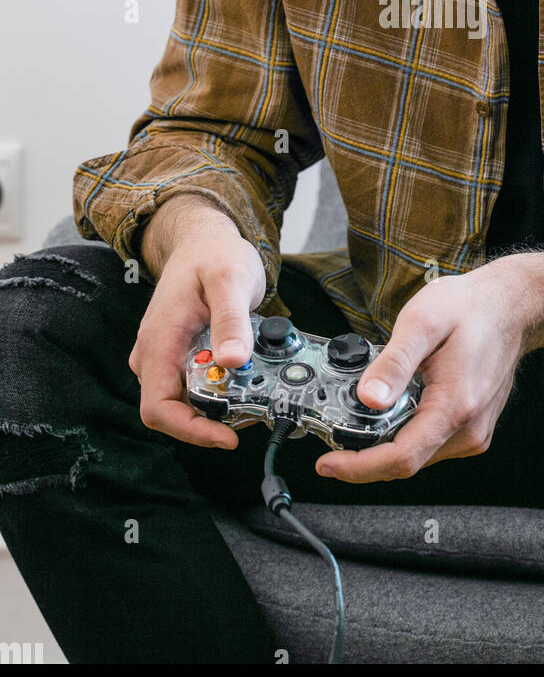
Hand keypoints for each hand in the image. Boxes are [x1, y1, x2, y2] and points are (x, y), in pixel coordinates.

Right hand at [128, 232, 266, 448]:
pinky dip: (220, 388)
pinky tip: (245, 377)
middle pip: (173, 409)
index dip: (190, 430)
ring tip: (254, 390)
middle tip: (252, 408)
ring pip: (186, 399)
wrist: (203, 240)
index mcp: (160, 340)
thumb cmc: (213, 254)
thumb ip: (231, 320)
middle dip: (210, 418)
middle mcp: (156, 353)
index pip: (159, 406)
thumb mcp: (229, 280)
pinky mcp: (181, 354)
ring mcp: (167, 355)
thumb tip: (233, 361)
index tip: (225, 436)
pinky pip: (196, 384)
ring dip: (217, 403)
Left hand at [315, 259, 542, 482]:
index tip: (328, 464)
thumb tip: (368, 399)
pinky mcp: (473, 428)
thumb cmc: (470, 308)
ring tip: (360, 418)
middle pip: (406, 463)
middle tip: (334, 436)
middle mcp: (468, 430)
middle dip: (365, 456)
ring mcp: (473, 432)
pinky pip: (430, 444)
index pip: (401, 458)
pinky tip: (394, 411)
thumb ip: (394, 363)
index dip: (359, 468)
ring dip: (385, 445)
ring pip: (417, 455)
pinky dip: (405, 435)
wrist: (511, 306)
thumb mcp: (422, 322)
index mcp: (455, 407)